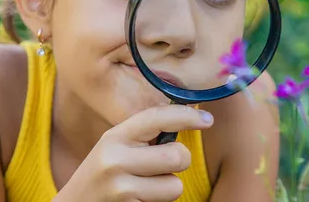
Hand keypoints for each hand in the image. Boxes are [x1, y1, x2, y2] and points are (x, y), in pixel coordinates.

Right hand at [53, 104, 213, 201]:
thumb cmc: (101, 174)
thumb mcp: (113, 147)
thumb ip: (142, 135)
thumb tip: (186, 117)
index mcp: (114, 137)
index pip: (157, 117)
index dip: (187, 116)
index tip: (207, 119)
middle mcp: (115, 161)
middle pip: (177, 155)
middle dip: (178, 162)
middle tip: (161, 165)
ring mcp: (121, 190)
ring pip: (175, 186)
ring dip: (168, 188)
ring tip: (145, 186)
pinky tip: (138, 200)